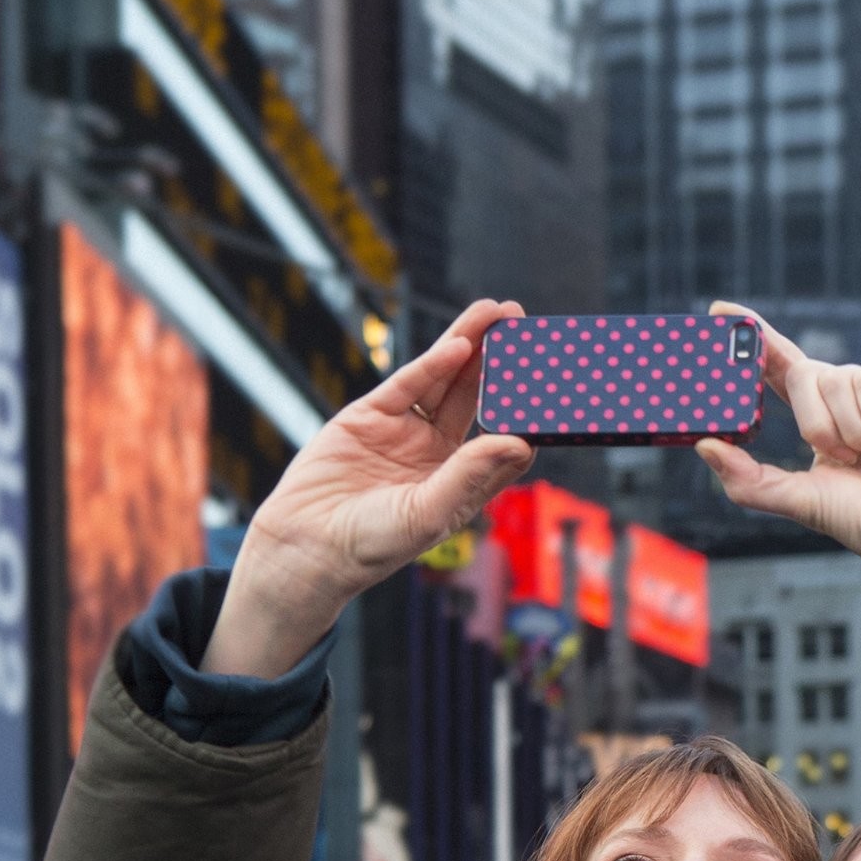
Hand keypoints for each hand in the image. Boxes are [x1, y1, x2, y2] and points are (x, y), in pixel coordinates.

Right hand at [205, 300, 533, 678]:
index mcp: (460, 484)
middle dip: (503, 363)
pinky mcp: (370, 416)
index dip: (527, 412)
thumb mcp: (429, 513)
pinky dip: (434, 363)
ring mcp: (403, 432)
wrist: (307, 546)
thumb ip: (471, 474)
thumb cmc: (372, 546)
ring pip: (446, 381)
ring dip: (472, 346)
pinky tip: (461, 344)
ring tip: (499, 314)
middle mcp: (436, 454)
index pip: (503, 438)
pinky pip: (409, 383)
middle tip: (528, 328)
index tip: (553, 387)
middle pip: (479, 398)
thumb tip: (520, 442)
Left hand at [695, 308, 860, 713]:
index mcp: (821, 419)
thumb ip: (749, 479)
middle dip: (818, 425)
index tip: (720, 312)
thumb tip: (704, 446)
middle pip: (805, 375)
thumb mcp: (802, 501)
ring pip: (842, 380)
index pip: (781, 370)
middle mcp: (850, 396)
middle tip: (848, 460)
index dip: (756, 340)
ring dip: (857, 431)